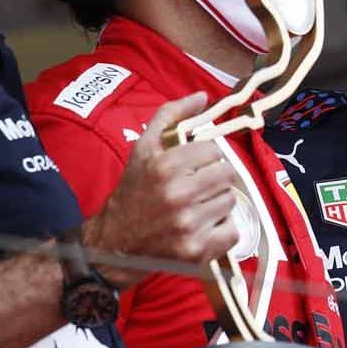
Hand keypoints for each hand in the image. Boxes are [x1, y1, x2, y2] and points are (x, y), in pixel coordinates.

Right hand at [83, 92, 241, 285]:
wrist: (114, 243)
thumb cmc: (132, 192)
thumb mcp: (143, 148)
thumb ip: (170, 115)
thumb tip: (202, 96)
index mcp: (165, 167)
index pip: (215, 150)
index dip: (206, 156)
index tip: (194, 165)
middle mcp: (178, 195)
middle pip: (227, 175)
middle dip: (214, 178)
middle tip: (198, 186)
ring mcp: (189, 226)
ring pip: (230, 201)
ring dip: (217, 202)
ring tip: (197, 206)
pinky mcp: (197, 251)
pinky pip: (232, 231)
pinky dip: (222, 229)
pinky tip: (203, 226)